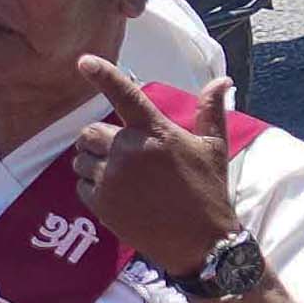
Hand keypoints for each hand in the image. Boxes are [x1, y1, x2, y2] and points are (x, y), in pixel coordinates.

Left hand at [69, 55, 238, 268]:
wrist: (199, 241)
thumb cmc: (209, 190)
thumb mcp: (214, 148)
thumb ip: (211, 112)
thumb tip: (223, 80)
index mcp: (156, 133)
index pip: (125, 95)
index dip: (103, 75)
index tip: (83, 61)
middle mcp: (129, 151)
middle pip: (90, 132)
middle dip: (100, 141)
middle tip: (122, 155)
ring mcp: (111, 178)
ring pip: (81, 159)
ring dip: (94, 164)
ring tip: (121, 178)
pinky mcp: (100, 202)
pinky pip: (81, 184)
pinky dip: (93, 187)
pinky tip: (118, 196)